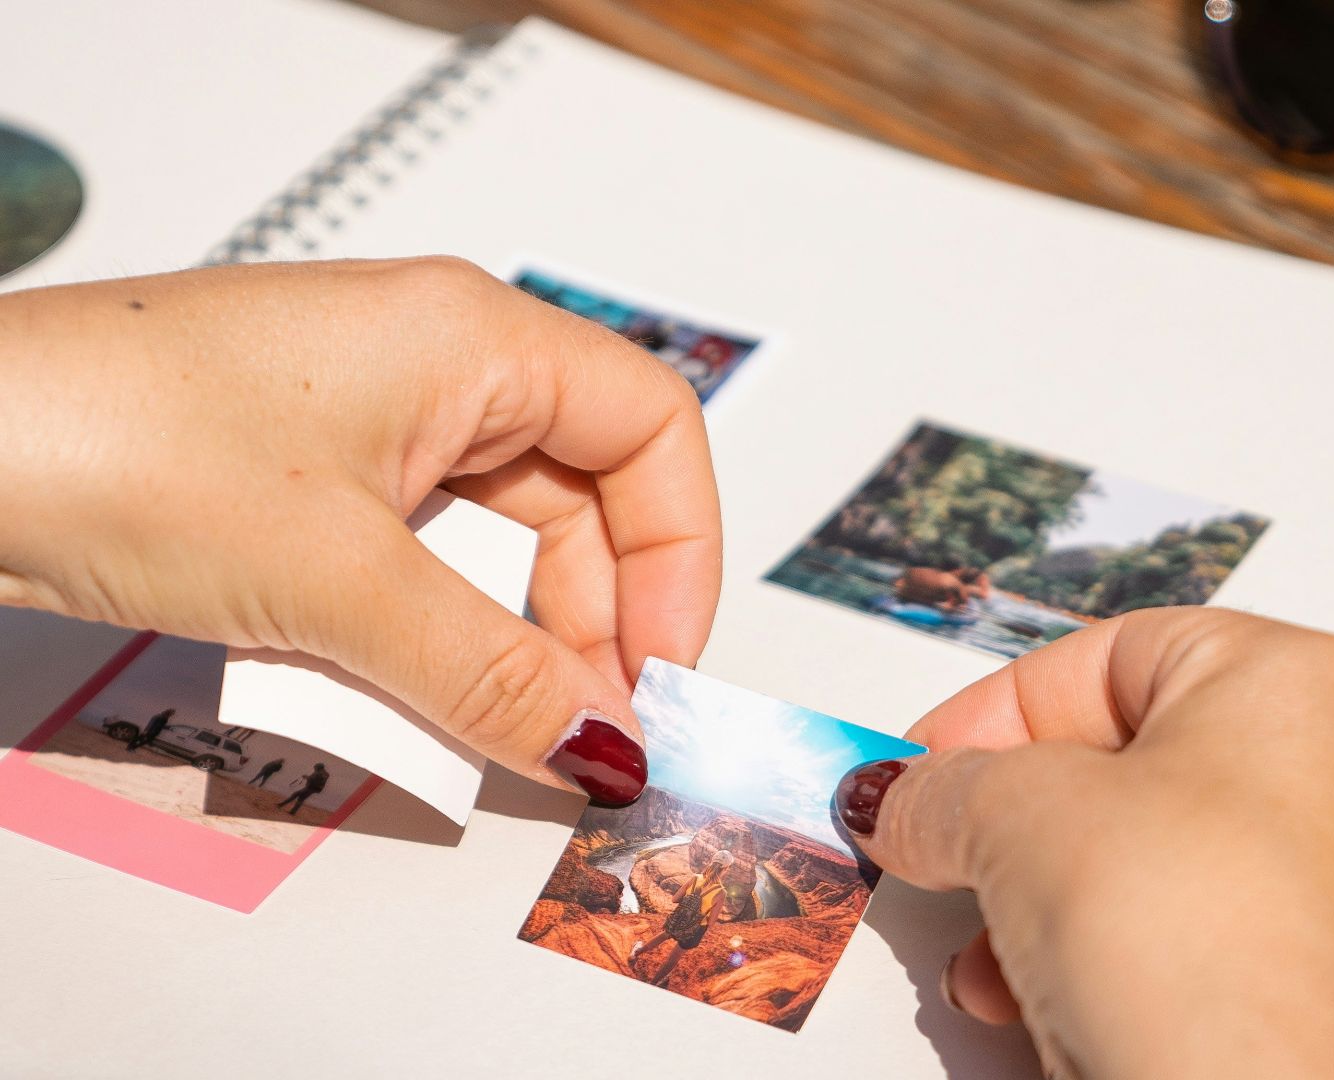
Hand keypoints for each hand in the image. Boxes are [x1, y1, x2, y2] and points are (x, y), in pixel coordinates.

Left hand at [0, 258, 721, 804]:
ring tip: (494, 731)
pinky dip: (428, 631)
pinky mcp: (299, 476)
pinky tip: (410, 695)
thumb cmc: (130, 449)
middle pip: (581, 495)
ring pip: (495, 538)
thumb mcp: (343, 582)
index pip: (652, 431)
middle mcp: (435, 364)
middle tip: (582, 735)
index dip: (678, 557)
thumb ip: (491, 674)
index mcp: (476, 337)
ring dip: (508, 639)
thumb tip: (608, 749)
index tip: (659, 673)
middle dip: (595, 619)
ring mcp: (362, 419)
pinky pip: (413, 558)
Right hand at [836, 608, 1333, 1078]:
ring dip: (1061, 901)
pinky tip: (1059, 1007)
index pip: (1113, 656)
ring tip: (996, 958)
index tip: (928, 765)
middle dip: (1024, 823)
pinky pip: (1217, 940)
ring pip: (1176, 861)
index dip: (998, 710)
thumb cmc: (1196, 957)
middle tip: (953, 852)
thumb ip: (946, 788)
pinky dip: (1131, 959)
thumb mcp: (1015, 821)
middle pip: (1144, 762)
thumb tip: (913, 796)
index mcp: (1301, 681)